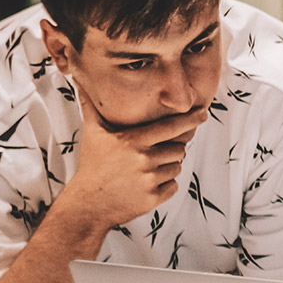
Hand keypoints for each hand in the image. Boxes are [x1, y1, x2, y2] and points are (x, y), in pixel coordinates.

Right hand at [63, 88, 206, 230]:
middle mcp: (144, 159)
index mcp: (134, 141)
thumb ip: (91, 105)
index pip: (171, 126)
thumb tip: (79, 78)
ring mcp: (149, 180)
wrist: (87, 203)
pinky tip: (146, 184)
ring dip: (168, 166)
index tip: (203, 113)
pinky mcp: (153, 198)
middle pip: (178, 148)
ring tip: (145, 169)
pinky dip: (165, 185)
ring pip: (177, 166)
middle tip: (153, 153)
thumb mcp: (93, 132)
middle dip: (171, 148)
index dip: (190, 119)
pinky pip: (173, 185)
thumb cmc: (92, 165)